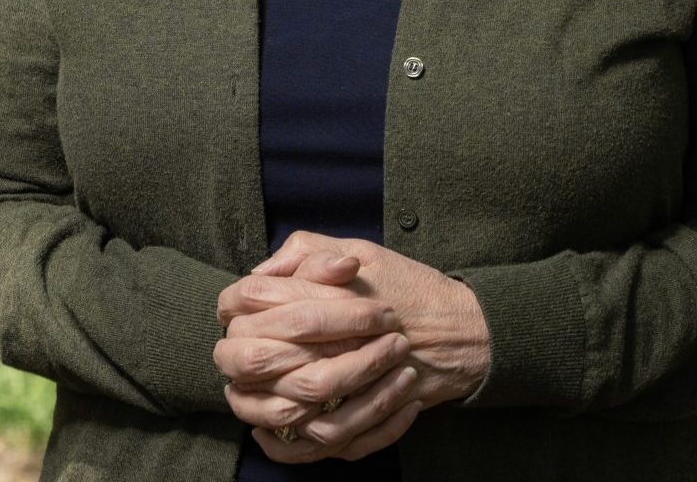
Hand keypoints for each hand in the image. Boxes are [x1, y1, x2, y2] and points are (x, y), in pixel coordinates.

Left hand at [211, 233, 493, 461]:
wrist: (463, 330)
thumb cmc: (408, 288)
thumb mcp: (359, 251)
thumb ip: (306, 253)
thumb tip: (259, 273)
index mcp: (324, 299)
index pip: (250, 302)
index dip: (233, 309)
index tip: (233, 314)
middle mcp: (334, 345)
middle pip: (256, 358)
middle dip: (239, 358)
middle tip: (235, 358)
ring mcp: (352, 389)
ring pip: (284, 408)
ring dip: (259, 405)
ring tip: (250, 397)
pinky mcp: (369, 421)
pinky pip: (319, 442)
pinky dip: (289, 444)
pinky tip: (272, 431)